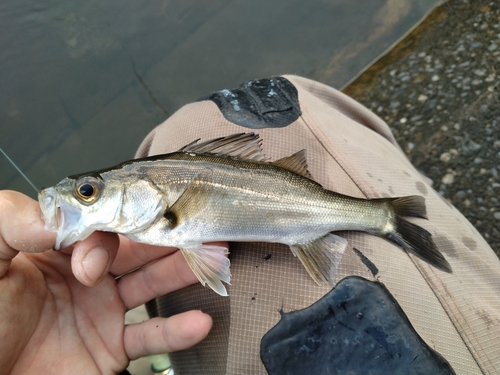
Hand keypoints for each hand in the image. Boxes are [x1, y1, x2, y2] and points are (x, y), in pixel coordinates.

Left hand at [0, 191, 218, 374]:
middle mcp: (87, 275)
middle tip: (200, 224)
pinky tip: (201, 321)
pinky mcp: (113, 347)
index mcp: (59, 249)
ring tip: (215, 256)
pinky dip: (177, 331)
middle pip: (137, 249)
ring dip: (183, 270)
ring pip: (152, 284)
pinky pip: (151, 337)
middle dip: (169, 236)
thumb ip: (11, 223)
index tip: (91, 266)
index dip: (106, 238)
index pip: (100, 228)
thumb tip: (56, 214)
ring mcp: (103, 311)